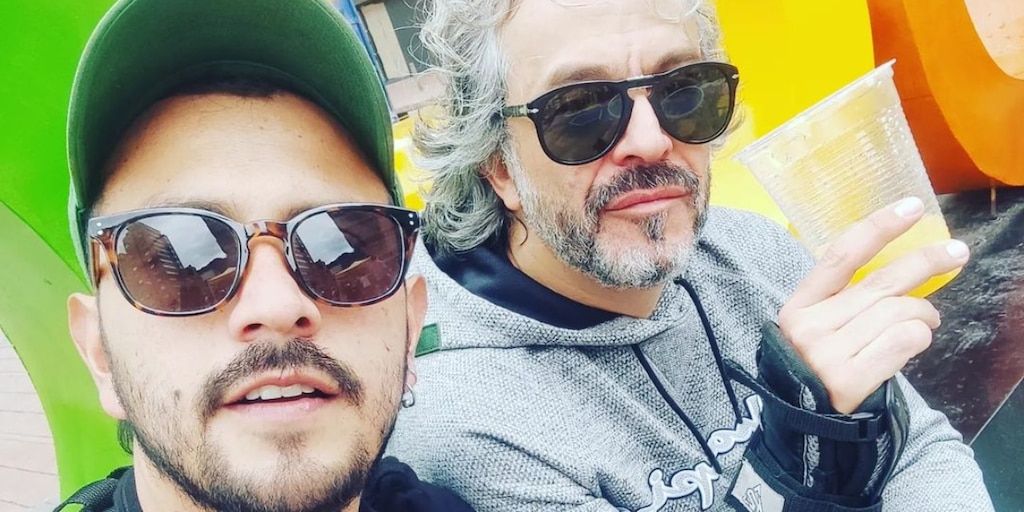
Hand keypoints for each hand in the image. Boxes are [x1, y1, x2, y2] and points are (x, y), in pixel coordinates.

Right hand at [778, 197, 968, 413]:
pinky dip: (919, 337)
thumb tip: (905, 268)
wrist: (804, 427)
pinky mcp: (847, 380)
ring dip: (924, 313)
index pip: (840, 256)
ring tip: (927, 321)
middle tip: (957, 252)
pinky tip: (917, 340)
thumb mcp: (816, 327)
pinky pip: (903, 340)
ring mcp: (826, 354)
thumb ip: (845, 299)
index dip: (878, 228)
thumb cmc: (819, 368)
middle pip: (881, 282)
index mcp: (798, 306)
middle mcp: (809, 326)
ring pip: (899, 312)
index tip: (912, 207)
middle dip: (926, 262)